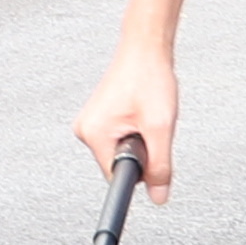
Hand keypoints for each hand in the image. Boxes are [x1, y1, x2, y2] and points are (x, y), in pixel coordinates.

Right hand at [72, 45, 178, 202]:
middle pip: (119, 164)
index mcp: (94, 134)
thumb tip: (158, 195)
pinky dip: (134, 130)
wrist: (145, 49)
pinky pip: (118, 138)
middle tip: (151, 125)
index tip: (150, 152)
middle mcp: (85, 130)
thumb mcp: (160, 128)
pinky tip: (140, 111)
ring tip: (146, 114)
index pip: (118, 178)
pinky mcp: (98, 117)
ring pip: (120, 151)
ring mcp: (90, 123)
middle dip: (141, 152)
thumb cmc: (149, 77)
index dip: (142, 170)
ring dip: (139, 139)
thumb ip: (160, 166)